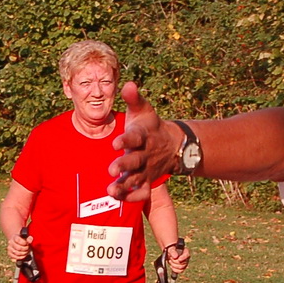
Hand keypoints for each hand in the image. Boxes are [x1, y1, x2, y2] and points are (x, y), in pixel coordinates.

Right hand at [6, 231, 31, 261]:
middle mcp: (10, 242)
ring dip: (23, 254)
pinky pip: (14, 257)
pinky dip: (20, 258)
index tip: (27, 244)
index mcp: (14, 237)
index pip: (18, 240)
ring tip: (26, 252)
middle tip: (28, 249)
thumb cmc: (23, 240)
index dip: (24, 243)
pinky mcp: (9, 254)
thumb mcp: (26, 238)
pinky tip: (23, 256)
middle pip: (18, 248)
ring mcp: (9, 248)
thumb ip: (29, 238)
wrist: (18, 243)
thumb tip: (29, 240)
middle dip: (25, 249)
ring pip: (16, 253)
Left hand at [108, 81, 182, 201]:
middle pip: (135, 161)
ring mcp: (146, 169)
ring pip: (136, 179)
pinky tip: (117, 198)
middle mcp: (145, 154)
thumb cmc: (150, 126)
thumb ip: (133, 99)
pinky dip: (132, 197)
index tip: (114, 143)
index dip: (125, 140)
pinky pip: (141, 192)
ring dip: (124, 185)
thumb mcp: (143, 110)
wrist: (172, 144)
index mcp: (143, 135)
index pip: (135, 137)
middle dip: (124, 165)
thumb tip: (128, 84)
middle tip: (111, 169)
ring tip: (111, 190)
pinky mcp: (146, 181)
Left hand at [164, 241, 189, 274]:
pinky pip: (180, 271)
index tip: (179, 259)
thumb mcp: (171, 249)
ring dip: (174, 265)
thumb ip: (173, 251)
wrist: (169, 254)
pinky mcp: (182, 268)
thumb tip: (175, 256)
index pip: (187, 255)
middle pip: (183, 263)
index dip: (183, 258)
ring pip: (181, 268)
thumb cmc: (171, 249)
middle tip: (171, 258)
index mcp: (186, 251)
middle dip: (175, 261)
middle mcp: (186, 258)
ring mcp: (185, 263)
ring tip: (170, 261)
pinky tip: (171, 266)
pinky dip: (174, 269)